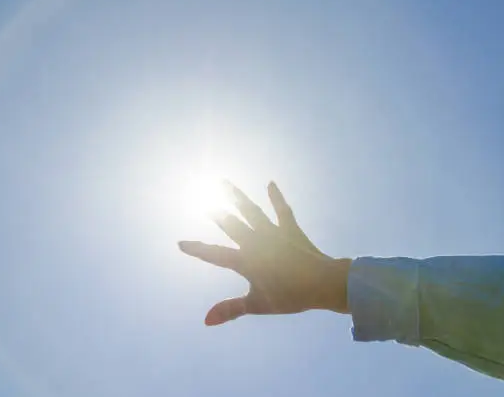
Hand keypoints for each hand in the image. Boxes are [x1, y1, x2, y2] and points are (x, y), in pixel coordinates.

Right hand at [178, 181, 350, 325]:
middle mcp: (256, 242)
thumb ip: (230, 309)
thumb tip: (205, 320)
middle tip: (203, 200)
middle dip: (217, 214)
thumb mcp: (257, 305)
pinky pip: (282, 210)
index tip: (180, 243)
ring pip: (251, 211)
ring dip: (236, 197)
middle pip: (232, 225)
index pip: (216, 255)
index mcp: (246, 261)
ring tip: (223, 182)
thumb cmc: (290, 296)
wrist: (323, 283)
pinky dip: (276, 197)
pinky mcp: (290, 229)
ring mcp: (273, 233)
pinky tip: (270, 183)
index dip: (197, 249)